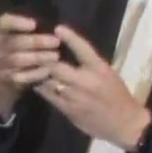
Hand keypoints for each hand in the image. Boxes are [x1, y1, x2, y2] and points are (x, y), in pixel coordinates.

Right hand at [0, 13, 61, 118]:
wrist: (13, 70)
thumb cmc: (28, 44)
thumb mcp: (30, 31)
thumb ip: (40, 27)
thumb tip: (58, 27)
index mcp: (2, 29)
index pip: (4, 22)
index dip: (18, 23)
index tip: (35, 24)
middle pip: (13, 42)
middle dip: (36, 42)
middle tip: (56, 42)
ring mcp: (0, 63)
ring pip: (16, 60)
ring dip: (38, 57)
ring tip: (56, 56)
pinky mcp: (6, 78)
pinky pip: (20, 76)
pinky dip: (35, 73)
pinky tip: (48, 70)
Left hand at [40, 26, 151, 149]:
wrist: (123, 123)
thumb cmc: (118, 96)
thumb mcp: (108, 74)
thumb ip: (90, 65)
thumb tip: (71, 53)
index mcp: (99, 68)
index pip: (83, 48)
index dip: (70, 37)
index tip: (58, 28)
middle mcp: (85, 80)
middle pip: (57, 65)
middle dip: (45, 59)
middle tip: (34, 51)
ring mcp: (75, 95)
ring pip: (48, 80)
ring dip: (38, 73)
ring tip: (28, 65)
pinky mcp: (67, 109)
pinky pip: (48, 95)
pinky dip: (40, 87)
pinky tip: (33, 82)